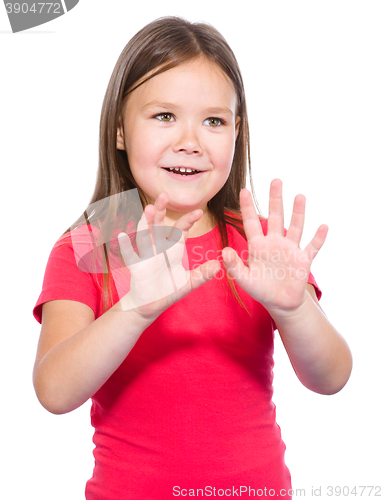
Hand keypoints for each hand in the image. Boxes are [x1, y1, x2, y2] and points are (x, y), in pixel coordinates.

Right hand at [117, 192, 219, 320]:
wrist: (151, 305)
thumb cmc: (168, 290)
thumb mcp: (188, 282)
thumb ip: (202, 274)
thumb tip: (218, 265)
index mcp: (172, 249)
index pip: (180, 229)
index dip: (188, 220)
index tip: (199, 212)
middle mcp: (159, 248)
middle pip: (158, 224)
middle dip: (161, 210)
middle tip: (164, 195)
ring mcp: (146, 255)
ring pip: (145, 234)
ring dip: (146, 222)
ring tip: (148, 208)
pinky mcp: (137, 267)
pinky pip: (130, 255)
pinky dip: (126, 246)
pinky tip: (123, 235)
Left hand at [221, 179, 327, 314]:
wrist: (279, 302)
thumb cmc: (260, 289)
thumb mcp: (244, 279)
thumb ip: (234, 266)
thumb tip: (224, 251)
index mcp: (258, 246)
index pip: (251, 223)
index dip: (247, 207)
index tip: (243, 190)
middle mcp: (275, 243)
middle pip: (275, 216)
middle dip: (275, 199)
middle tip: (276, 180)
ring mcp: (290, 249)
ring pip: (295, 226)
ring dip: (298, 212)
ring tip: (299, 195)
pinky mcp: (303, 260)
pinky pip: (312, 247)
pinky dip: (318, 238)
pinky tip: (324, 226)